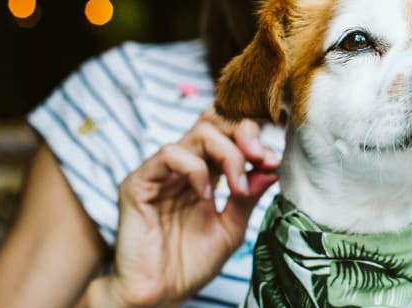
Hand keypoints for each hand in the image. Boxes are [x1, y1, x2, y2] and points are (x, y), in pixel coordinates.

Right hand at [103, 109, 279, 306]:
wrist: (159, 294)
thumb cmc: (191, 263)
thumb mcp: (232, 228)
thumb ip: (249, 196)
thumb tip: (272, 166)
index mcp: (207, 172)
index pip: (228, 132)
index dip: (254, 137)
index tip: (273, 161)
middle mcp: (183, 166)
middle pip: (214, 121)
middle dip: (244, 133)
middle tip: (261, 157)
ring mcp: (161, 172)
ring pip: (198, 133)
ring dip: (228, 154)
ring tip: (238, 187)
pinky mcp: (139, 183)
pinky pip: (170, 155)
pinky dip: (196, 168)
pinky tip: (205, 194)